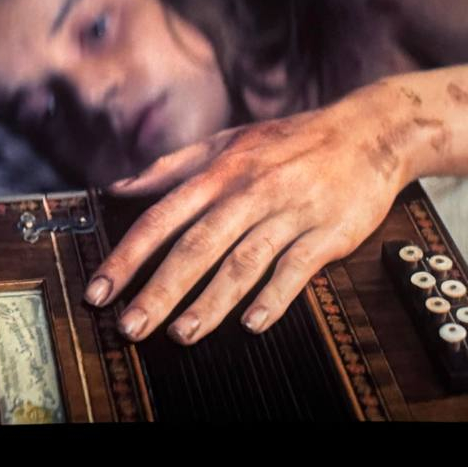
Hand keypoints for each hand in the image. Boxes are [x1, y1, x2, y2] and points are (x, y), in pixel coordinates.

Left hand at [84, 84, 414, 344]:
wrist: (369, 132)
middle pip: (196, 246)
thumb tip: (120, 188)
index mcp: (220, 172)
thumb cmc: (290, 141)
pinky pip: (296, 268)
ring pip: (243, 261)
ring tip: (182, 334)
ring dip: (211, 301)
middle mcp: (250, 192)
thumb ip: (172, 167)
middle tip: (131, 326)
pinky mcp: (328, 231)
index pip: (162, 219)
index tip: (99, 290)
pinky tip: (253, 324)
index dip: (127, 257)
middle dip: (159, 289)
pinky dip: (275, 297)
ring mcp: (290, 212)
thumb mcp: (227, 142)